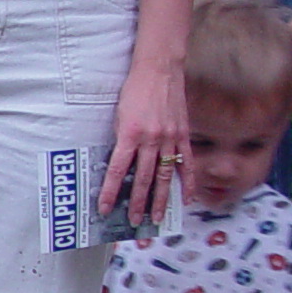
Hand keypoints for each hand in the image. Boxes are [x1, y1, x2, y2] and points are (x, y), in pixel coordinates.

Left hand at [98, 54, 188, 225]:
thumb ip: (120, 141)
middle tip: (133, 223)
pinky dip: (187, 182)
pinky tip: (186, 199)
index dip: (110, 192)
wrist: (159, 69)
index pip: (117, 171)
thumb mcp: (118, 116)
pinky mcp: (184, 134)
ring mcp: (170, 138)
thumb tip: (118, 166)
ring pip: (165, 176)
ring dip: (160, 200)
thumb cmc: (134, 91)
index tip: (104, 208)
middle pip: (143, 179)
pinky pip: (186, 163)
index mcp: (129, 135)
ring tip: (156, 218)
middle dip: (137, 203)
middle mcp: (151, 139)